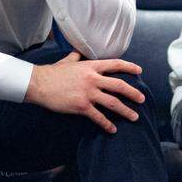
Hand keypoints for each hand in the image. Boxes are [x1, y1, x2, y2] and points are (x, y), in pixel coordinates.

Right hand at [24, 52, 144, 132]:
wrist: (39, 84)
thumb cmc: (53, 72)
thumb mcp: (68, 60)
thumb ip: (77, 56)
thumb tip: (79, 51)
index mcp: (91, 66)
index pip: (115, 64)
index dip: (129, 67)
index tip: (139, 71)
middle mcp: (93, 79)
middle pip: (119, 86)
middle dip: (133, 93)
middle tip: (142, 99)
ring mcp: (88, 93)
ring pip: (113, 103)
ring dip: (126, 111)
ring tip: (134, 117)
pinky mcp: (81, 106)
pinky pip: (98, 117)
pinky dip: (107, 124)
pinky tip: (113, 129)